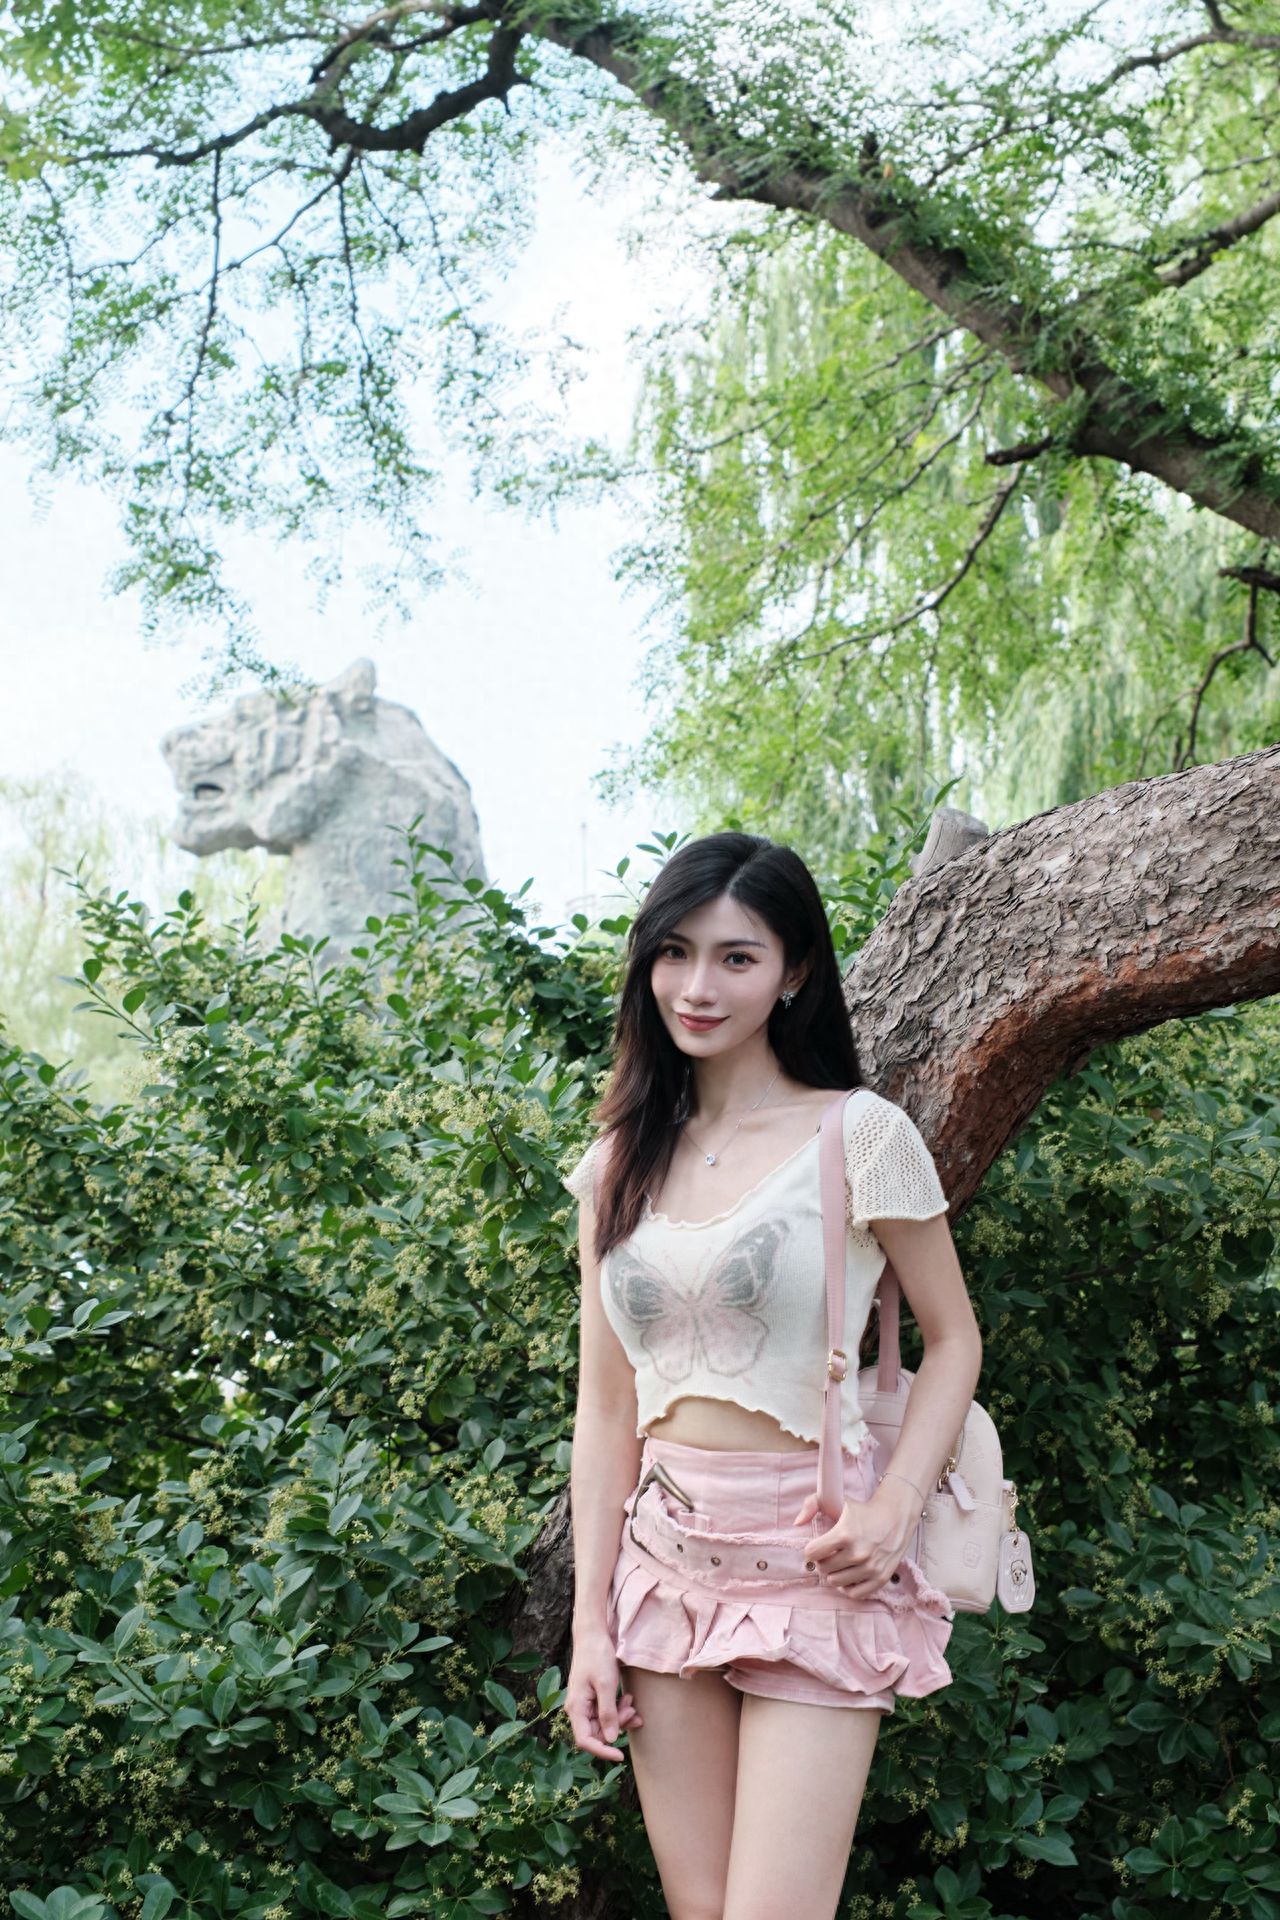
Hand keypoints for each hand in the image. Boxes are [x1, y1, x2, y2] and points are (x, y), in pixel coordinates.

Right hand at [565, 1627, 644, 1762]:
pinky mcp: (592, 1698)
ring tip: (631, 1701)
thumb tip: (610, 1740)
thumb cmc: (597, 1656)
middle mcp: (577, 1709)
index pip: (586, 1741)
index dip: (602, 1751)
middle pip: (597, 1733)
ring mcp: (585, 1704)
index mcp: (576, 1708)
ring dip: (620, 1717)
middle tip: (633, 1712)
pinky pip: (606, 1712)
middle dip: (617, 1726)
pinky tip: (628, 1699)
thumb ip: (608, 1713)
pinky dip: (618, 1709)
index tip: (621, 1756)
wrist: (593, 1634)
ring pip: (604, 1723)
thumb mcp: (606, 1684)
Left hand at [790, 1477, 922, 1599]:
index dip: (811, 1550)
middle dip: (822, 1561)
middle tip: (829, 1554)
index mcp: (845, 1534)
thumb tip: (797, 1523)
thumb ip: (811, 1504)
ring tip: (838, 1564)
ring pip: (836, 1582)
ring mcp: (870, 1567)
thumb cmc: (863, 1510)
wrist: (896, 1517)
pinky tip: (848, 1575)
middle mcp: (858, 1553)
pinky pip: (855, 1593)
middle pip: (823, 1569)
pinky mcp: (881, 1578)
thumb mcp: (838, 1500)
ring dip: (834, 1574)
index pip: (813, 1553)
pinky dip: (848, 1587)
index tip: (817, 1547)